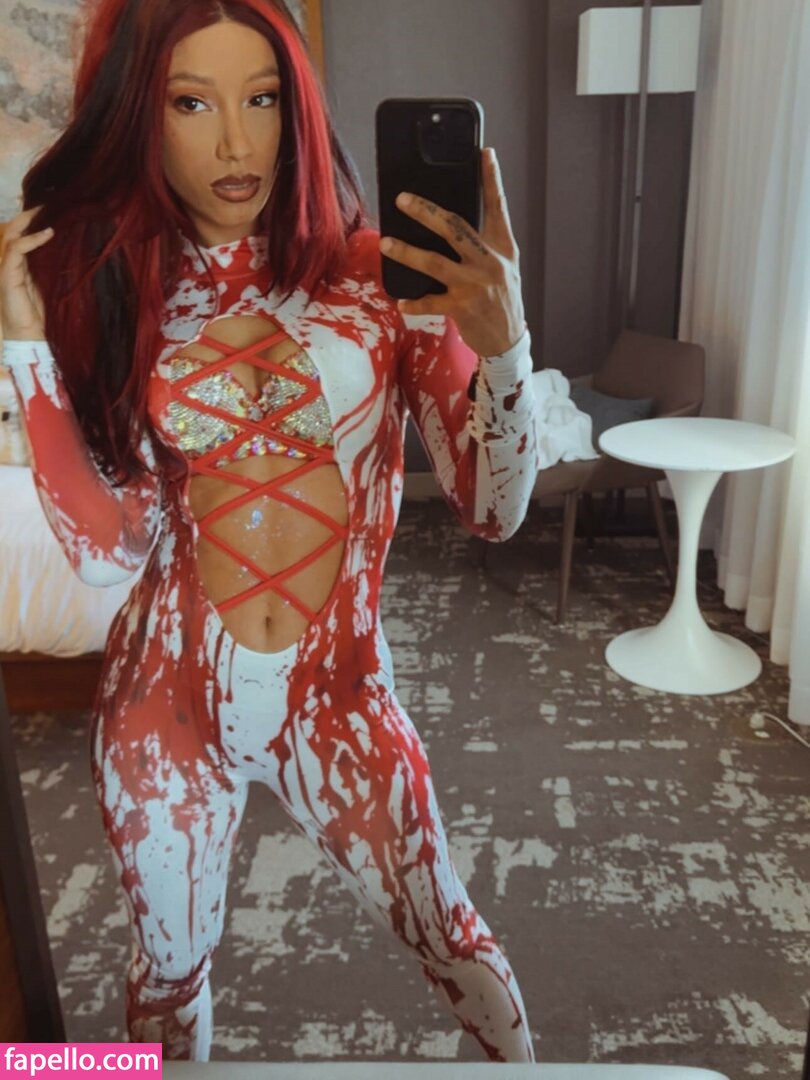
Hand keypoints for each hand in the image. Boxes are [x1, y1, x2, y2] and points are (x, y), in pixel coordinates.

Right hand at [0, 206, 52, 340]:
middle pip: (12, 229)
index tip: (50, 208)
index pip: (20, 235)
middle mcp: (9, 263)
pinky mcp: (7, 275)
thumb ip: (53, 267)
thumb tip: (72, 249)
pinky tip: (48, 233)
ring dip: (28, 221)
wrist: (30, 335)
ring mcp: (5, 268)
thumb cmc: (43, 314)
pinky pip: (16, 249)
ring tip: (46, 212)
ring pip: (11, 235)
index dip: (31, 221)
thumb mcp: (52, 284)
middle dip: (28, 215)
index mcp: (19, 264)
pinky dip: (32, 240)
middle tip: (47, 204)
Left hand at [379, 147, 525, 357]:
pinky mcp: (462, 308)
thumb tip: (451, 224)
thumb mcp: (505, 267)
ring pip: (435, 262)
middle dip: (426, 212)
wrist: (508, 340)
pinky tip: (400, 302)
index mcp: (502, 248)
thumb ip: (485, 245)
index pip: (497, 208)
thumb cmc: (502, 299)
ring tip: (386, 243)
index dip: (491, 180)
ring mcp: (475, 285)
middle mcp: (490, 263)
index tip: (484, 153)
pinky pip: (430, 302)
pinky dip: (414, 302)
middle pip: (455, 229)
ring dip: (407, 252)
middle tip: (403, 199)